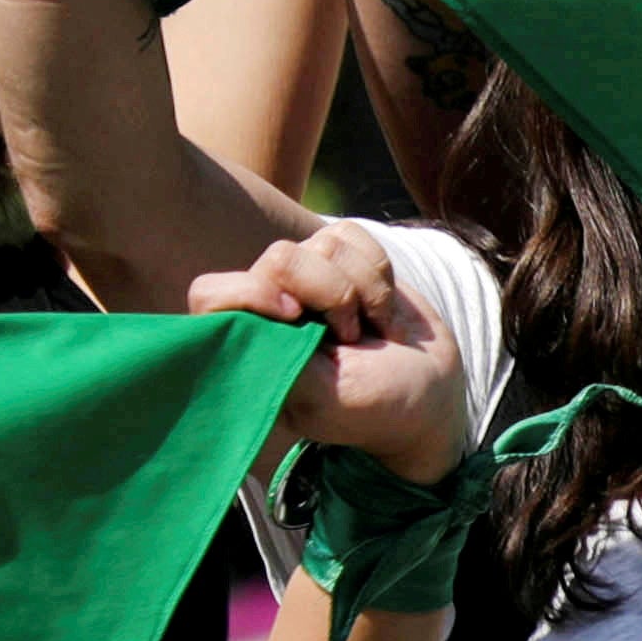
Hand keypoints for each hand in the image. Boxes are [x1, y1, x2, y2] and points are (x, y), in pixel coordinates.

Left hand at [198, 222, 468, 483]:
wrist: (430, 394)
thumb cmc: (373, 405)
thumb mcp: (321, 395)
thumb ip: (277, 352)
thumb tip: (243, 312)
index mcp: (250, 342)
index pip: (211, 294)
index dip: (251, 292)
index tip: (294, 314)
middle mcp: (270, 303)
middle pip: (281, 257)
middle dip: (333, 295)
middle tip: (350, 338)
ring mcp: (307, 276)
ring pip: (325, 242)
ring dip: (365, 289)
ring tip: (370, 328)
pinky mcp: (342, 257)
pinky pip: (354, 235)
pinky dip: (381, 273)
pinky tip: (380, 310)